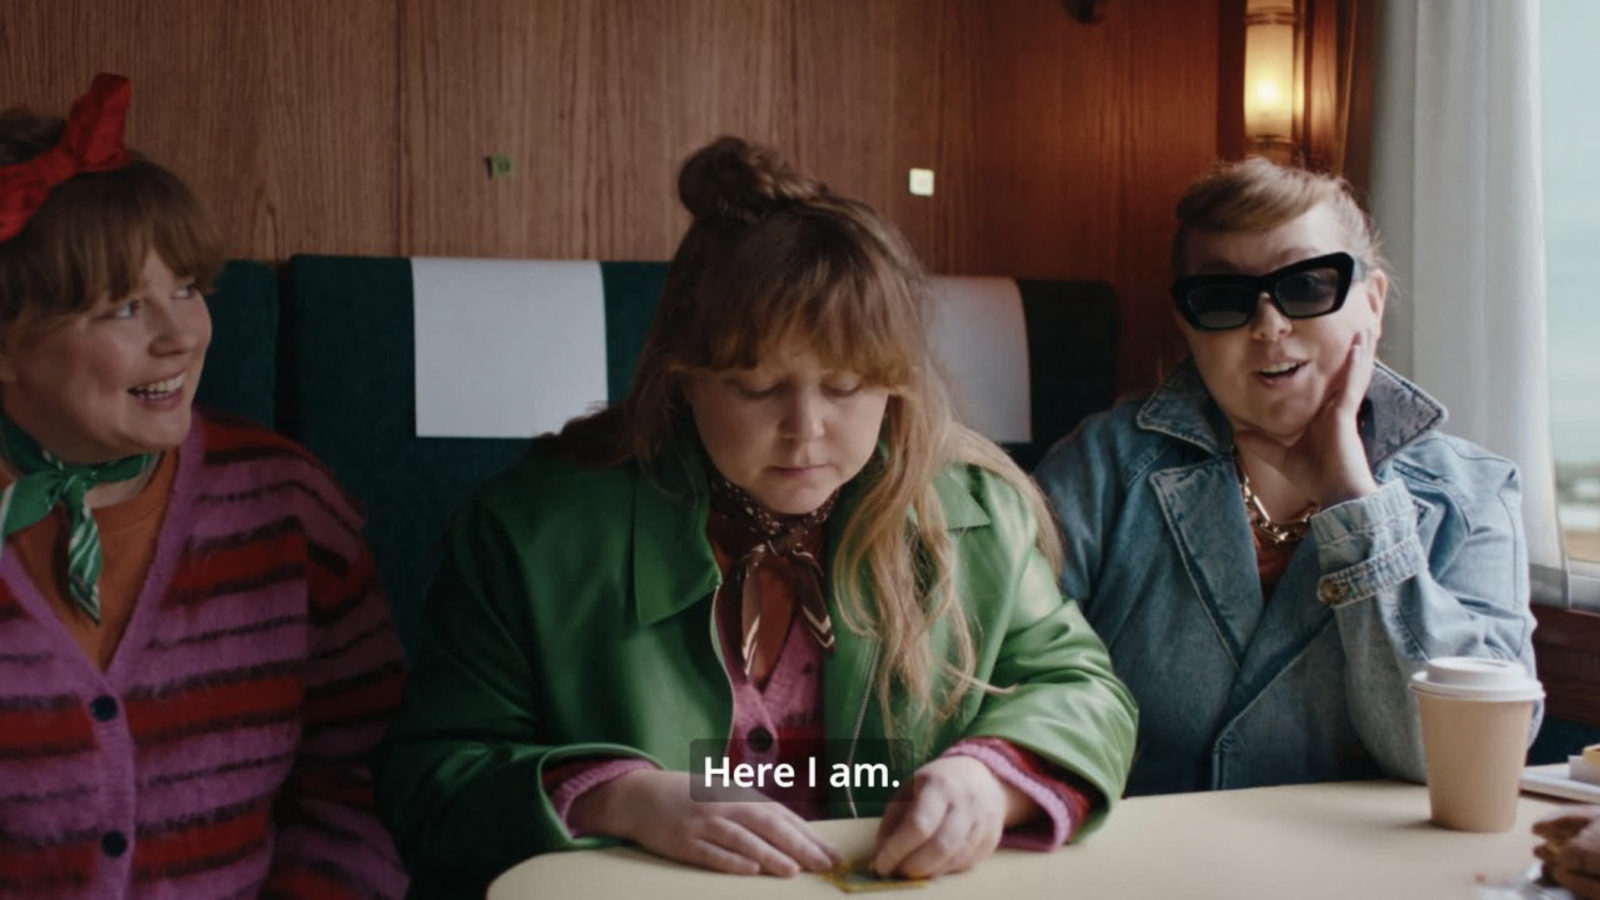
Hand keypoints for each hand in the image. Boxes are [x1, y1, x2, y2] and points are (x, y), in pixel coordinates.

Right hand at [569, 769, 839, 876]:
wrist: (641, 795)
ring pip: (742, 839)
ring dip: (769, 854)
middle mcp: (725, 806)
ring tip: (793, 870)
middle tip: (824, 864)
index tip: (833, 854)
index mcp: (740, 796)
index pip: (782, 816)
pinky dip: (730, 860)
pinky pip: (709, 852)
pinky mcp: (682, 842)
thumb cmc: (692, 799)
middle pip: (768, 825)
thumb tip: (799, 838)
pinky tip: (749, 870)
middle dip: (799, 845)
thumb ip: (757, 815)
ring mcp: (703, 824)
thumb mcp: (726, 798)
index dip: (809, 835)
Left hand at [871, 756, 1027, 878]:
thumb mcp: (910, 789)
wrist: (984, 778)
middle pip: (939, 847)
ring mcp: (983, 822)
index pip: (918, 825)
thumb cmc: (938, 784)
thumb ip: (893, 819)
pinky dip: (944, 869)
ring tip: (912, 868)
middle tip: (897, 870)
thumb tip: (882, 852)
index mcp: (939, 785)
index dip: (897, 850)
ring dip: (927, 871)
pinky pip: (965, 864)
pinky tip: (933, 863)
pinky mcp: (992, 840)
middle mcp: (965, 803)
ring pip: (953, 860)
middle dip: (913, 867)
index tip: (881, 864)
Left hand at [1234, 328, 1380, 507]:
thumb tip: (1238, 433)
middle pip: (1346, 373)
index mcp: (1326, 417)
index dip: (1336, 365)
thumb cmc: (1316, 479)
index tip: (1334, 345)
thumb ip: (1262, 444)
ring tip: (1365, 326)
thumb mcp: (1281, 457)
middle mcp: (1337, 410)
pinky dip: (1354, 366)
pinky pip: (1351, 385)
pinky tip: (1357, 348)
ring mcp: (1344, 411)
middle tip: (1357, 325)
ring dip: (1361, 350)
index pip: (1330, 384)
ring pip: (1355, 373)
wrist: (1336, 496)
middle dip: (1353, 351)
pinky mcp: (1345, 415)